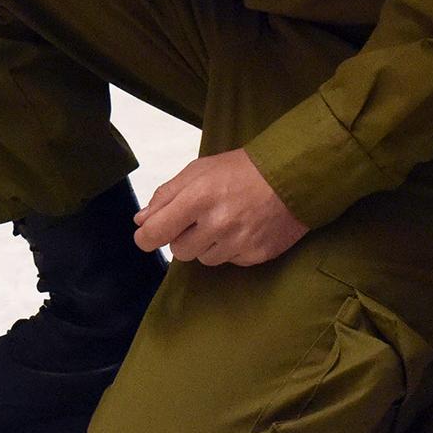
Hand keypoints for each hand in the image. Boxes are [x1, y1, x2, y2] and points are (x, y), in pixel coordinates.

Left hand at [132, 148, 307, 265]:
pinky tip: (242, 229)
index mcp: (197, 198)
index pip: (156, 232)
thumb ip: (166, 195)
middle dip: (182, 237)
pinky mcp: (257, 255)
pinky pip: (229, 261)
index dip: (146, 238)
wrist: (291, 177)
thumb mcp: (198, 171)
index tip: (146, 236)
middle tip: (199, 219)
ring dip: (207, 245)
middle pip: (179, 251)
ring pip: (204, 259)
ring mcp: (239, 242)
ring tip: (224, 222)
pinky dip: (230, 249)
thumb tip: (141, 220)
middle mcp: (217, 224)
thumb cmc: (239, 171)